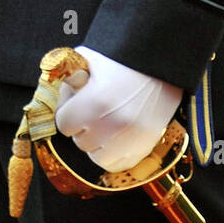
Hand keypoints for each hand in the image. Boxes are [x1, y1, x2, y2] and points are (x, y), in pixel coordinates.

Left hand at [55, 45, 182, 171]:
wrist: (162, 65)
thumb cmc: (123, 60)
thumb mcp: (90, 58)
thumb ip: (69, 77)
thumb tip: (61, 96)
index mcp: (94, 103)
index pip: (64, 124)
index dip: (68, 112)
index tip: (77, 103)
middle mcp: (111, 126)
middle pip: (80, 141)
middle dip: (83, 127)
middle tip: (94, 111)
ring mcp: (130, 141)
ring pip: (98, 157)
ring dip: (97, 144)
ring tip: (106, 124)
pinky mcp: (145, 148)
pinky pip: (119, 164)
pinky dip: (115, 154)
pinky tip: (118, 136)